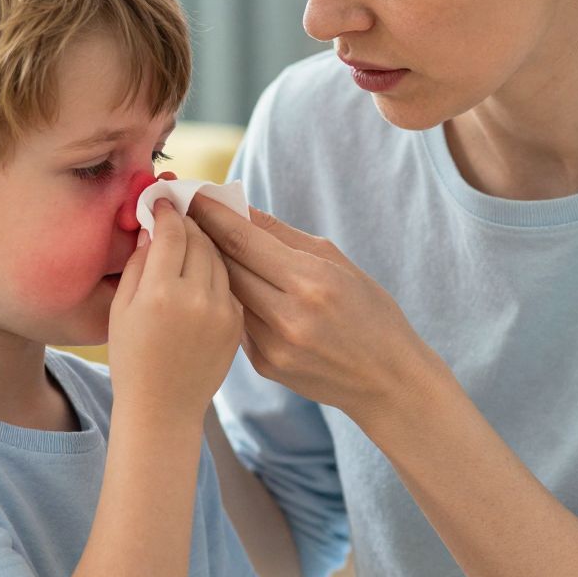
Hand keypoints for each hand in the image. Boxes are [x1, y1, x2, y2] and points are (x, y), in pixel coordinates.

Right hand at [105, 208, 243, 418]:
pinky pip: (228, 282)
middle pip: (201, 240)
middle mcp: (196, 298)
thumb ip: (140, 263)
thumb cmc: (132, 357)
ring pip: (220, 257)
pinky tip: (204, 269)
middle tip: (180, 212)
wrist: (164, 406)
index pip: (173, 233)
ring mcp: (222, 311)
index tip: (164, 201)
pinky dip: (217, 270)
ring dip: (207, 241)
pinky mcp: (236, 323)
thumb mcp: (123, 308)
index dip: (168, 211)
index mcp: (161, 293)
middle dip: (190, 221)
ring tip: (192, 236)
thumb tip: (157, 227)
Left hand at [187, 199, 438, 428]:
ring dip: (215, 271)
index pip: (244, 240)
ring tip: (207, 249)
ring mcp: (274, 345)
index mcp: (311, 281)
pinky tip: (233, 291)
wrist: (387, 380)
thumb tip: (241, 208)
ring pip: (227, 295)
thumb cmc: (370, 313)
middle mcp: (288, 316)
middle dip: (206, 238)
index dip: (213, 215)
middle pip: (227, 266)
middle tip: (190, 216)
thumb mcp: (338, 263)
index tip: (193, 195)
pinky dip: (234, 303)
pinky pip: (238, 322)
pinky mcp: (266, 366)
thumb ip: (284, 236)